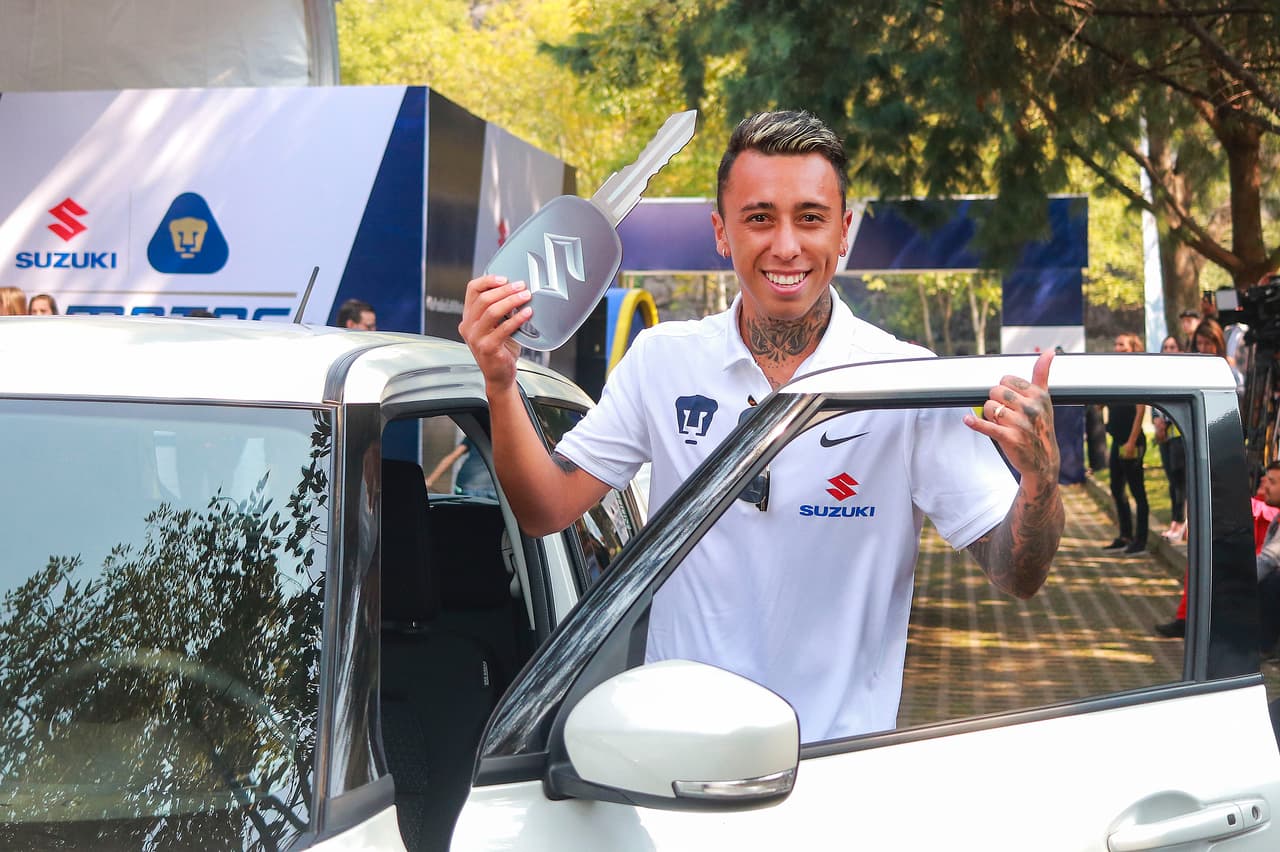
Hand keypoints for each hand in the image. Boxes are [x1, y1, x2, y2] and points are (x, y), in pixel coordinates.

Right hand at [458, 274, 531, 390]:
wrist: (499, 375)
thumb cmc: (500, 350)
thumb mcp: (495, 326)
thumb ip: (499, 310)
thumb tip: (515, 291)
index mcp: (469, 317)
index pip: (472, 290)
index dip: (488, 280)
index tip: (504, 278)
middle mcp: (468, 326)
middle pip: (483, 298)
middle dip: (505, 289)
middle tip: (521, 286)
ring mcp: (476, 337)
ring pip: (492, 311)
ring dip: (511, 300)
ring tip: (525, 296)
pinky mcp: (487, 347)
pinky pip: (504, 328)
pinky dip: (517, 318)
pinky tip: (527, 313)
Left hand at [964, 350, 1058, 487]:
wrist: (1043, 460)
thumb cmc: (1041, 426)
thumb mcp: (1045, 400)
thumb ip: (1042, 374)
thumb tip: (1048, 351)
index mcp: (1039, 395)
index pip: (1006, 380)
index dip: (1004, 390)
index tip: (1011, 400)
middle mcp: (1031, 408)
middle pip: (995, 391)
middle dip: (995, 400)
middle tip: (1004, 413)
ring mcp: (1020, 424)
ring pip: (989, 407)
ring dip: (989, 414)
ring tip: (1000, 422)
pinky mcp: (1009, 438)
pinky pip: (986, 426)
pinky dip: (975, 423)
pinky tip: (967, 420)